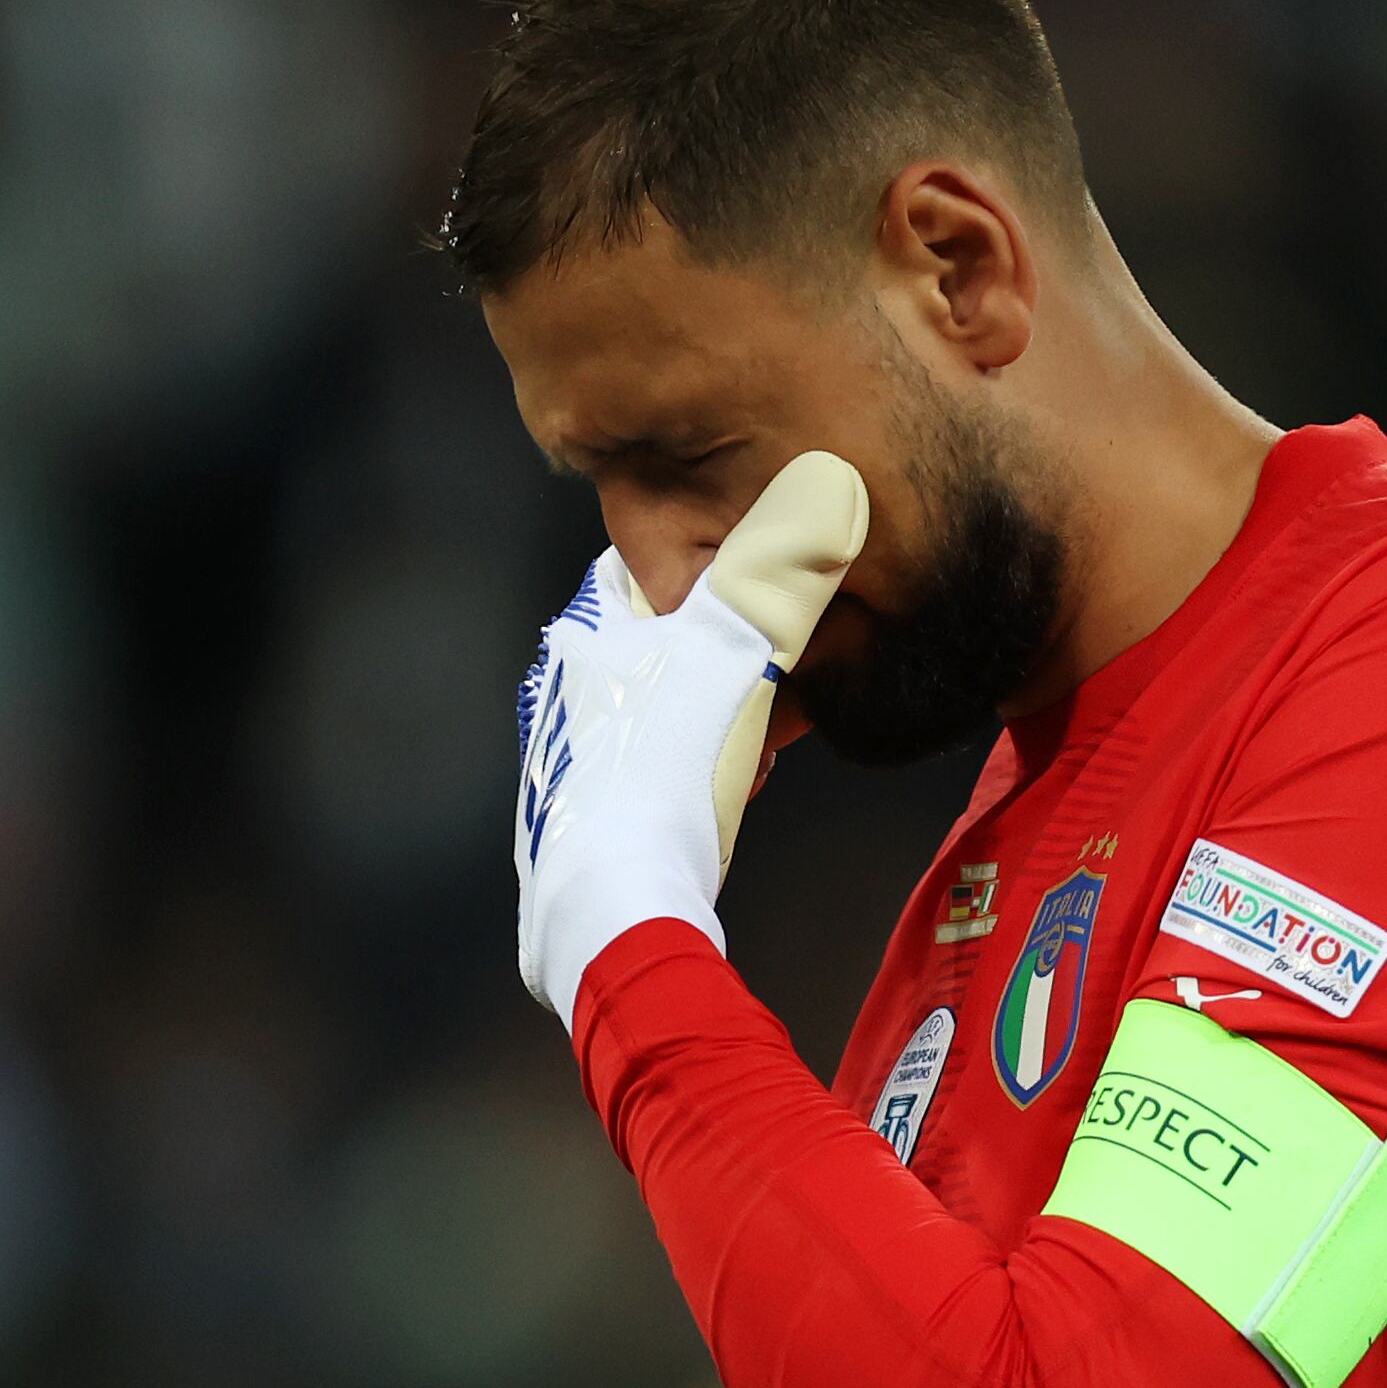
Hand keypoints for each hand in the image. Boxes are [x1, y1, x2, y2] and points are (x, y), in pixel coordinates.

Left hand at [512, 450, 866, 1022]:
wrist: (613, 910)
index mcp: (581, 635)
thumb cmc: (666, 772)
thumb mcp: (736, 655)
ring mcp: (564, 760)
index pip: (647, 565)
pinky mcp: (578, 823)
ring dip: (715, 723)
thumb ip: (781, 570)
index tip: (766, 591)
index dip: (716, 568)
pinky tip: (722, 802)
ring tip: (756, 750)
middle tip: (775, 687)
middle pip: (659, 644)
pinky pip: (649, 775)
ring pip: (659, 712)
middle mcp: (559, 690)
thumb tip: (828, 477)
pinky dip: (692, 777)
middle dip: (723, 660)